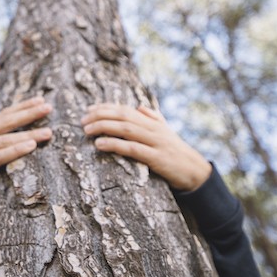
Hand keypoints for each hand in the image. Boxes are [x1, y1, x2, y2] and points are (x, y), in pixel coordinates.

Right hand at [0, 96, 52, 225]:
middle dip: (28, 113)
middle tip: (48, 107)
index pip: (2, 115)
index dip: (21, 106)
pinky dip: (14, 151)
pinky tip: (30, 146)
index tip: (40, 99)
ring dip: (28, 134)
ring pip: (4, 140)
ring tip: (48, 132)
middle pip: (5, 122)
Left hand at [81, 103, 211, 190]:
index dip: (105, 107)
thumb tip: (139, 106)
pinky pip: (132, 149)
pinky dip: (115, 145)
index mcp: (152, 121)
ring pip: (126, 129)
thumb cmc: (175, 151)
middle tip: (83, 121)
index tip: (89, 109)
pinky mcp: (156, 158)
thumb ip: (153, 118)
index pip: (125, 109)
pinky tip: (100, 145)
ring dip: (104, 127)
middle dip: (100, 116)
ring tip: (87, 130)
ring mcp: (155, 142)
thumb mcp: (165, 132)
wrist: (194, 170)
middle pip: (123, 116)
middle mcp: (152, 128)